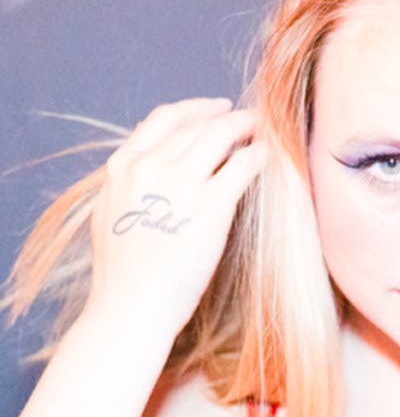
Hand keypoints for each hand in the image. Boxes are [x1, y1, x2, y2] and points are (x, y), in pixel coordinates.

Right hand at [86, 98, 263, 335]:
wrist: (131, 307)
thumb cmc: (125, 276)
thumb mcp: (113, 217)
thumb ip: (133, 188)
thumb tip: (157, 172)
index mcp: (122, 168)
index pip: (163, 121)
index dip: (195, 110)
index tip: (217, 109)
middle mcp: (149, 167)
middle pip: (197, 126)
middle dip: (228, 119)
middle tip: (251, 122)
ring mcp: (181, 184)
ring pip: (221, 135)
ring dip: (247, 129)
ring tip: (264, 133)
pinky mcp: (211, 206)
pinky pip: (243, 166)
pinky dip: (259, 156)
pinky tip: (269, 158)